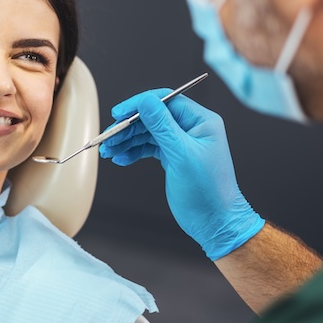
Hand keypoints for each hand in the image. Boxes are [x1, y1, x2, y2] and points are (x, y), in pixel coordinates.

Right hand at [98, 91, 264, 259]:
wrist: (214, 222)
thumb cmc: (207, 191)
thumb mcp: (181, 154)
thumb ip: (162, 125)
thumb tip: (145, 101)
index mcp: (201, 121)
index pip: (165, 101)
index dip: (139, 105)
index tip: (118, 113)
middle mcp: (191, 128)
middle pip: (152, 117)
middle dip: (127, 127)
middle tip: (108, 138)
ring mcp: (181, 142)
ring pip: (147, 132)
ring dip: (126, 140)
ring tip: (109, 151)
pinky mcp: (173, 156)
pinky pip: (148, 147)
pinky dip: (133, 152)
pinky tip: (121, 159)